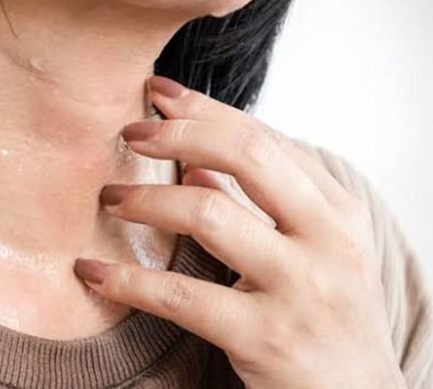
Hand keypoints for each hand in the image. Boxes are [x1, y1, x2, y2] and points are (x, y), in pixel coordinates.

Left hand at [73, 76, 406, 388]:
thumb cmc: (331, 320)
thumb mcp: (318, 252)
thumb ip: (267, 203)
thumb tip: (200, 162)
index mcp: (338, 210)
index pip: (264, 138)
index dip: (205, 108)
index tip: (157, 94)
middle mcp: (327, 239)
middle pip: (245, 154)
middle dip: (178, 133)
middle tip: (130, 132)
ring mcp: (300, 288)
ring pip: (208, 213)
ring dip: (146, 198)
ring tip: (111, 198)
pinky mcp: (266, 338)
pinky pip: (182, 297)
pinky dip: (129, 280)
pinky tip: (94, 272)